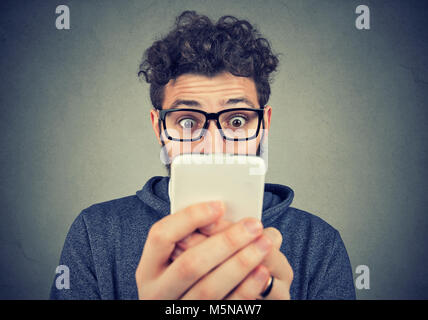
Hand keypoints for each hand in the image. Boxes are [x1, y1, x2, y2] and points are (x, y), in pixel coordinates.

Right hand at [135, 201, 272, 298]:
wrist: (185, 304)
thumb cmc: (184, 276)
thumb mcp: (175, 257)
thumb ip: (193, 237)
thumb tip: (227, 214)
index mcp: (149, 268)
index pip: (161, 236)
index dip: (189, 218)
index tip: (219, 206)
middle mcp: (158, 291)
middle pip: (189, 264)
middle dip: (225, 242)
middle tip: (253, 226)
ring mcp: (178, 309)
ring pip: (209, 289)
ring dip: (241, 263)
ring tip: (264, 244)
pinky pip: (226, 306)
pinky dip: (246, 289)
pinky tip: (262, 271)